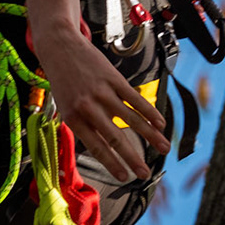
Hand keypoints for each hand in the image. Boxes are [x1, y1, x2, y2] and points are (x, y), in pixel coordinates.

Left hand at [34, 24, 169, 182]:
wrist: (60, 48)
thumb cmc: (63, 81)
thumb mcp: (66, 106)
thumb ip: (85, 124)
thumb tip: (109, 143)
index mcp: (73, 118)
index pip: (96, 147)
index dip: (112, 164)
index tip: (124, 177)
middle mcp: (88, 107)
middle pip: (116, 138)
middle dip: (133, 158)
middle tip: (145, 173)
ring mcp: (102, 92)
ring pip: (131, 119)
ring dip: (151, 136)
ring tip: (164, 148)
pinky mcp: (114, 79)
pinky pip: (135, 99)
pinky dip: (150, 112)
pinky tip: (161, 123)